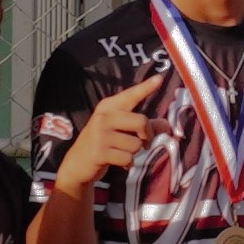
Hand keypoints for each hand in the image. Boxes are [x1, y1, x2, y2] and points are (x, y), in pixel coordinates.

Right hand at [56, 69, 168, 192]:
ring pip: (136, 144)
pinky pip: (128, 158)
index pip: (131, 95)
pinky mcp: (100, 152)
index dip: (146, 87)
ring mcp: (100, 134)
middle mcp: (104, 117)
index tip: (160, 78)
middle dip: (148, 135)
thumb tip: (167, 125)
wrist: (77, 164)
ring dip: (133, 153)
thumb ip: (143, 126)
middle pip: (142, 122)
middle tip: (144, 142)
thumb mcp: (121, 131)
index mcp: (108, 107)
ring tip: (120, 153)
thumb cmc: (103, 144)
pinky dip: (127, 164)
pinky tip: (117, 163)